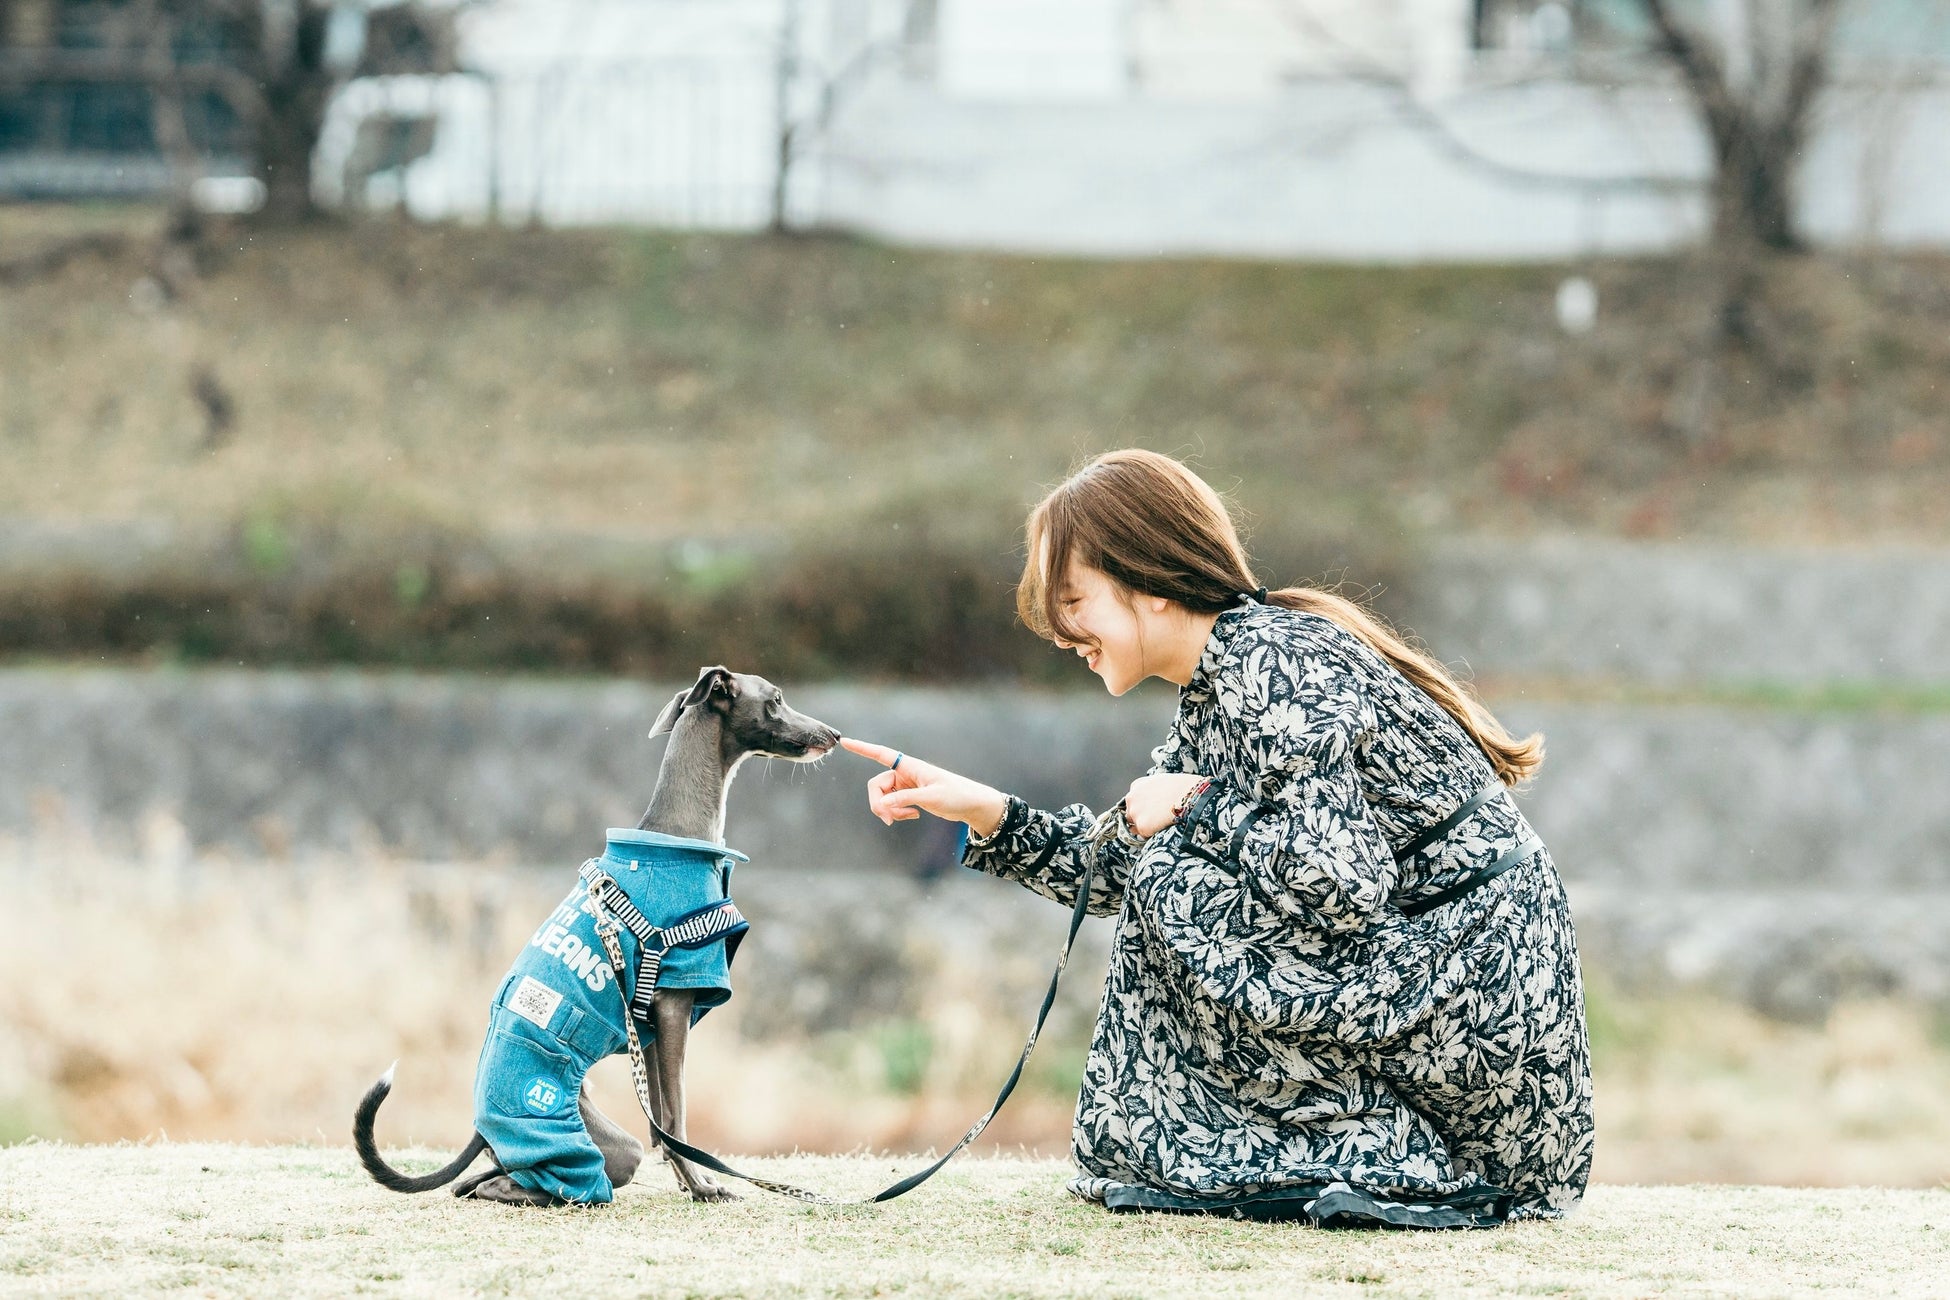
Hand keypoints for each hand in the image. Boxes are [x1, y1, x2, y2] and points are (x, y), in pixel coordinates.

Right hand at [840, 737, 1010, 836]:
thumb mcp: (932, 798)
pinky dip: (896, 813)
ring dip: (888, 811)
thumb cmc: (956, 795)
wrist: (970, 805)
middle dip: (878, 804)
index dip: (862, 748)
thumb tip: (882, 804)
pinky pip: (891, 805)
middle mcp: (904, 773)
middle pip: (876, 786)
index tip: (844, 741)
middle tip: (889, 820)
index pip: (881, 754)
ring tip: (906, 818)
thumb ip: (905, 799)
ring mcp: (904, 785)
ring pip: (882, 798)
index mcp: (911, 766)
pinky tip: (913, 816)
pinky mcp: (907, 797)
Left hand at [1122, 772, 1208, 837]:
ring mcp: (1135, 813)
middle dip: (1142, 818)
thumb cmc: (1183, 787)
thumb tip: (1154, 802)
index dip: (1143, 807)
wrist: (1190, 795)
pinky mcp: (1142, 826)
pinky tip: (1165, 826)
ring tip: (1163, 822)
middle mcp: (1132, 798)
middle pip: (1131, 814)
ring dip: (1146, 827)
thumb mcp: (1163, 781)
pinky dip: (1153, 834)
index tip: (1152, 810)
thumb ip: (1152, 790)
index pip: (1133, 801)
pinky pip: (1145, 835)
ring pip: (1136, 826)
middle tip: (1158, 819)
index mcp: (1137, 785)